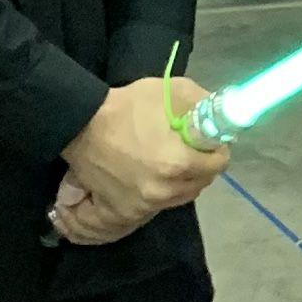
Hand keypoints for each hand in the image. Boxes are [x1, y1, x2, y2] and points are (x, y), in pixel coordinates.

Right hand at [56, 72, 223, 238]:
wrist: (81, 124)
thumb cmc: (129, 105)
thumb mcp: (173, 90)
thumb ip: (204, 103)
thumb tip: (220, 116)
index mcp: (179, 163)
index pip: (219, 164)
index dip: (217, 150)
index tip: (209, 141)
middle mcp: (165, 190)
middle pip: (202, 182)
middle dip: (202, 165)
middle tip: (191, 150)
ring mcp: (145, 205)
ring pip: (181, 195)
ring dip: (183, 180)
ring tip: (170, 162)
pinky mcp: (127, 211)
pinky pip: (157, 206)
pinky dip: (161, 193)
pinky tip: (154, 176)